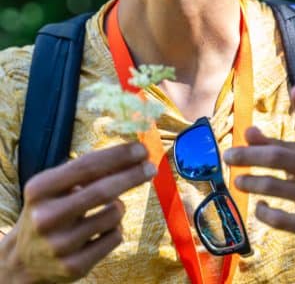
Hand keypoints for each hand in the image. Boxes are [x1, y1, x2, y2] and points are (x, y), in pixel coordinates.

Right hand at [0, 142, 155, 282]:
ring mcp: (60, 245)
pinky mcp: (74, 267)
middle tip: (151, 167)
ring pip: (114, 215)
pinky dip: (116, 228)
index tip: (141, 149)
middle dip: (132, 175)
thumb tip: (130, 155)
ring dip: (120, 206)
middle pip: (102, 190)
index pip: (87, 166)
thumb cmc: (49, 209)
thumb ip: (87, 171)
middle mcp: (47, 217)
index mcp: (40, 189)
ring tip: (107, 208)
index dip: (118, 156)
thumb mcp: (55, 186)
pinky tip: (100, 230)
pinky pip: (115, 237)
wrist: (23, 259)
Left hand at [224, 86, 294, 271]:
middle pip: (279, 157)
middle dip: (247, 156)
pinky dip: (263, 211)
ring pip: (274, 186)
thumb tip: (247, 132)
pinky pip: (280, 218)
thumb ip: (278, 145)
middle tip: (228, 156)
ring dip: (249, 183)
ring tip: (237, 181)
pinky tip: (259, 206)